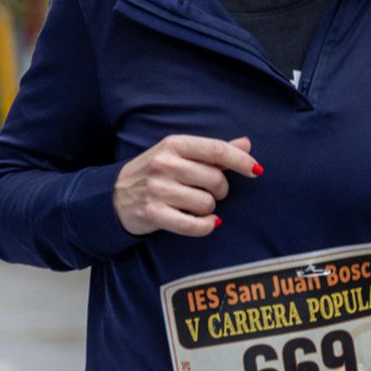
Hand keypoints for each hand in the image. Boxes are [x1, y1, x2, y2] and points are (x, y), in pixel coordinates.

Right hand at [113, 134, 260, 237]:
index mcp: (174, 144)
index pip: (216, 150)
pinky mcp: (154, 214)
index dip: (241, 161)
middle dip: (221, 190)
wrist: (114, 196)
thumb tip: (246, 144)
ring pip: (207, 203)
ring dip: (209, 208)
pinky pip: (194, 225)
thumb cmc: (155, 173)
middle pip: (215, 179)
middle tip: (211, 192)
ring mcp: (158, 189)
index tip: (256, 170)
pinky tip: (206, 223)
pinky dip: (206, 226)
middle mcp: (165, 164)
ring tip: (196, 205)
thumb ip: (213, 151)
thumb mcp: (179, 154)